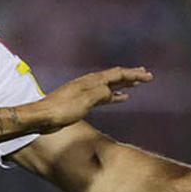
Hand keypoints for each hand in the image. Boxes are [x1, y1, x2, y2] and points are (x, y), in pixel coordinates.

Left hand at [25, 67, 152, 132]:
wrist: (42, 118)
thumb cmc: (61, 109)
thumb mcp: (85, 101)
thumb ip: (101, 93)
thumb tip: (113, 91)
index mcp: (91, 81)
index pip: (117, 74)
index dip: (133, 74)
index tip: (148, 76)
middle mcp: (89, 83)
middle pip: (114, 77)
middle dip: (130, 76)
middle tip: (146, 75)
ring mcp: (85, 92)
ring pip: (109, 85)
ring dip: (123, 84)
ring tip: (136, 85)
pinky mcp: (81, 101)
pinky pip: (103, 96)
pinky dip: (114, 95)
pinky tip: (120, 98)